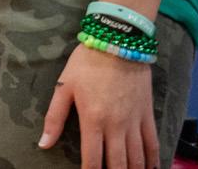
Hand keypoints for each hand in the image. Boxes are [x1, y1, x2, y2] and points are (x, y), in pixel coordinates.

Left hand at [39, 45, 158, 168]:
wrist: (118, 40)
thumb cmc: (87, 62)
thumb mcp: (65, 86)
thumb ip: (54, 117)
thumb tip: (43, 144)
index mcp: (93, 120)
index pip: (92, 161)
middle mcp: (116, 126)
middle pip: (117, 164)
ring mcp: (134, 121)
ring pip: (137, 159)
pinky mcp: (147, 114)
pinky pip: (152, 143)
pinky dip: (153, 160)